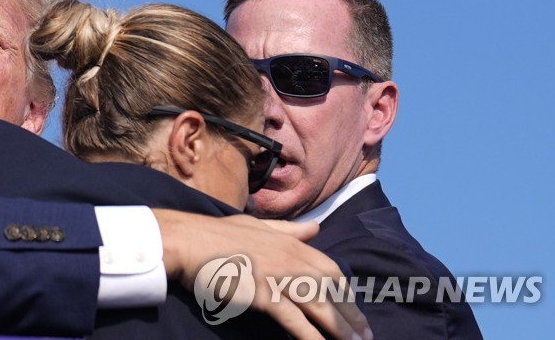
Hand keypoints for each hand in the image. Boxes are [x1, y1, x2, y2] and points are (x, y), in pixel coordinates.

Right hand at [154, 210, 370, 339]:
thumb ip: (289, 230)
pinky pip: (295, 321)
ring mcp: (279, 277)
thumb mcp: (257, 225)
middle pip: (332, 290)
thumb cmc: (217, 234)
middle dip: (352, 315)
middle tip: (366, 336)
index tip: (354, 307)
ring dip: (342, 329)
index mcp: (290, 242)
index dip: (345, 291)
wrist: (188, 241)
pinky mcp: (264, 295)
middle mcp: (291, 258)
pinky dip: (312, 336)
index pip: (330, 268)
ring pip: (321, 307)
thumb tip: (316, 227)